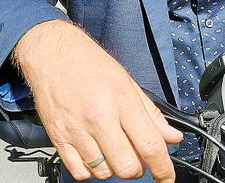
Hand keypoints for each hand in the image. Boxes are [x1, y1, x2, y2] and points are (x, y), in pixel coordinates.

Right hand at [14, 20, 183, 180]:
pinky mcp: (58, 137)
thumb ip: (151, 113)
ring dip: (113, 168)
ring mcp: (76, 130)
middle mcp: (99, 118)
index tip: (166, 178)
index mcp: (121, 101)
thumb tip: (172, 137)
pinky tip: (93, 155)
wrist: (51, 53)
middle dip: (138, 168)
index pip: (150, 146)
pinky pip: (79, 172)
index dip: (163, 169)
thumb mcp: (127, 82)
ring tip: (111, 149)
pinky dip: (91, 171)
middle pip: (128, 167)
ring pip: (104, 172)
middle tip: (135, 155)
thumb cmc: (89, 63)